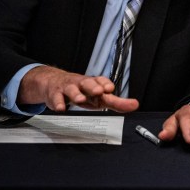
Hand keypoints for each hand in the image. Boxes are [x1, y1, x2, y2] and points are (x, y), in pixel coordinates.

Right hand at [18, 65, 138, 112]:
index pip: (102, 81)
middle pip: (88, 83)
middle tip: (100, 91)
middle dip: (94, 87)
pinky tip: (61, 108)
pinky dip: (58, 103)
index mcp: (94, 83)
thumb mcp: (98, 97)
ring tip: (80, 99)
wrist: (54, 82)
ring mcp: (68, 88)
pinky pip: (56, 98)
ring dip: (76, 94)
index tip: (110, 89)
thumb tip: (134, 105)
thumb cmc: (81, 91)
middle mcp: (82, 84)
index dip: (106, 84)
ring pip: (72, 89)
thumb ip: (115, 102)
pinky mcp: (55, 94)